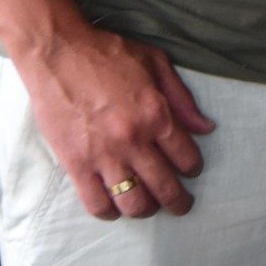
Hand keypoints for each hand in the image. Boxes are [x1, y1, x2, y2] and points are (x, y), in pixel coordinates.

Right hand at [17, 25, 215, 220]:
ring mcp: (103, 156)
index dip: (193, 168)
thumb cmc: (107, 53)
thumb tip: (206, 127)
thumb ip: (183, 98)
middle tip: (181, 204)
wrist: (58, 53)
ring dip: (146, 210)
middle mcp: (133, 140)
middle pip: (165, 188)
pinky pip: (97, 205)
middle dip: (178, 202)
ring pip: (133, 203)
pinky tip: (115, 205)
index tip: (190, 169)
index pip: (186, 158)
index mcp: (156, 114)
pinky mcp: (76, 165)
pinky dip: (110, 212)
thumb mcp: (155, 62)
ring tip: (149, 205)